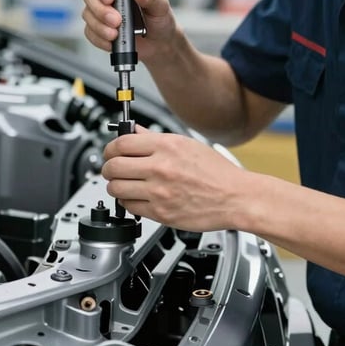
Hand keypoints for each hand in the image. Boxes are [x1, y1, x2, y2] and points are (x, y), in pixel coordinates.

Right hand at [81, 0, 176, 61]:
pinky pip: (90, 32)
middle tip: (117, 21)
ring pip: (87, 14)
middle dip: (100, 10)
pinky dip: (99, 39)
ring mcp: (101, 12)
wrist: (160, 43)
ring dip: (99, 26)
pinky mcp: (99, 29)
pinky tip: (111, 42)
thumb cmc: (160, 19)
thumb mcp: (161, 5)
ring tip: (116, 34)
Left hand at [102, 126, 249, 230]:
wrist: (235, 197)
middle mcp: (160, 168)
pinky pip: (129, 207)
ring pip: (116, 188)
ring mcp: (159, 192)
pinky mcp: (160, 213)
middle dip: (108, 167)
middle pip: (113, 166)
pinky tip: (137, 197)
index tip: (111, 151)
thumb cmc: (217, 172)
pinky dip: (128, 202)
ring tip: (123, 184)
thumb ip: (156, 139)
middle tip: (112, 168)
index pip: (121, 143)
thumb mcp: (187, 144)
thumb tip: (134, 132)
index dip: (111, 147)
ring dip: (115, 186)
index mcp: (167, 146)